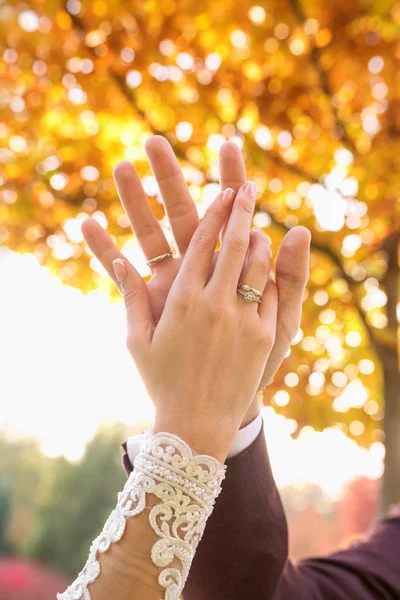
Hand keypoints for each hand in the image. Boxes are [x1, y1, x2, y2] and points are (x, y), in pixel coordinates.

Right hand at [82, 137, 309, 425]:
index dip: (216, 214)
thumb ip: (131, 297)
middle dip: (243, 210)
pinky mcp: (264, 336)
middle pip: (235, 245)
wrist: (197, 423)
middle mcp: (214, 304)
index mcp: (181, 300)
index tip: (225, 192)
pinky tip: (269, 263)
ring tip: (259, 224)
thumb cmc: (162, 379)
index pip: (202, 244)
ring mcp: (243, 319)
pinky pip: (272, 294)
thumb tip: (117, 260)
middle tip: (248, 187)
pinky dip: (272, 274)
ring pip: (258, 266)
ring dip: (260, 239)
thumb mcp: (137, 340)